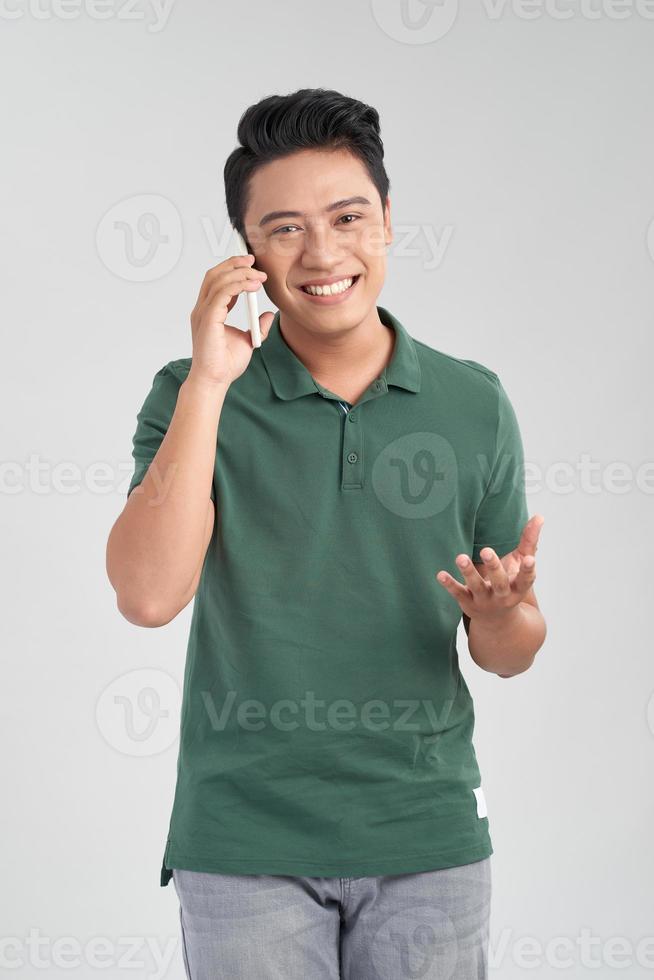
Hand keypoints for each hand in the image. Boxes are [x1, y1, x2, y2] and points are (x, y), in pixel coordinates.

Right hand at [188, 253, 274, 387]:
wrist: (215, 381)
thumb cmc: (225, 365)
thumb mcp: (248, 341)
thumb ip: (257, 326)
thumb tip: (267, 315)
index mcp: (209, 312)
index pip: (217, 281)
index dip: (233, 269)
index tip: (252, 265)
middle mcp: (203, 309)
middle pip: (214, 275)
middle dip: (234, 263)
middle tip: (253, 260)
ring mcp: (203, 313)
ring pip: (218, 280)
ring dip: (239, 273)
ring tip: (258, 275)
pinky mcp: (207, 320)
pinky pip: (221, 294)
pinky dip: (238, 285)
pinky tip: (252, 286)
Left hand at [435, 514, 543, 624]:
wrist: (497, 620)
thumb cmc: (511, 583)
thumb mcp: (521, 564)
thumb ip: (529, 541)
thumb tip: (539, 516)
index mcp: (518, 587)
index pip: (525, 579)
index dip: (528, 570)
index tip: (530, 559)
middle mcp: (502, 596)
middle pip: (499, 583)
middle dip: (493, 567)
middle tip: (486, 550)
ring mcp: (484, 600)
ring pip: (476, 586)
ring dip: (468, 572)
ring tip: (460, 557)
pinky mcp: (468, 602)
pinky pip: (458, 593)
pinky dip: (449, 584)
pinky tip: (440, 574)